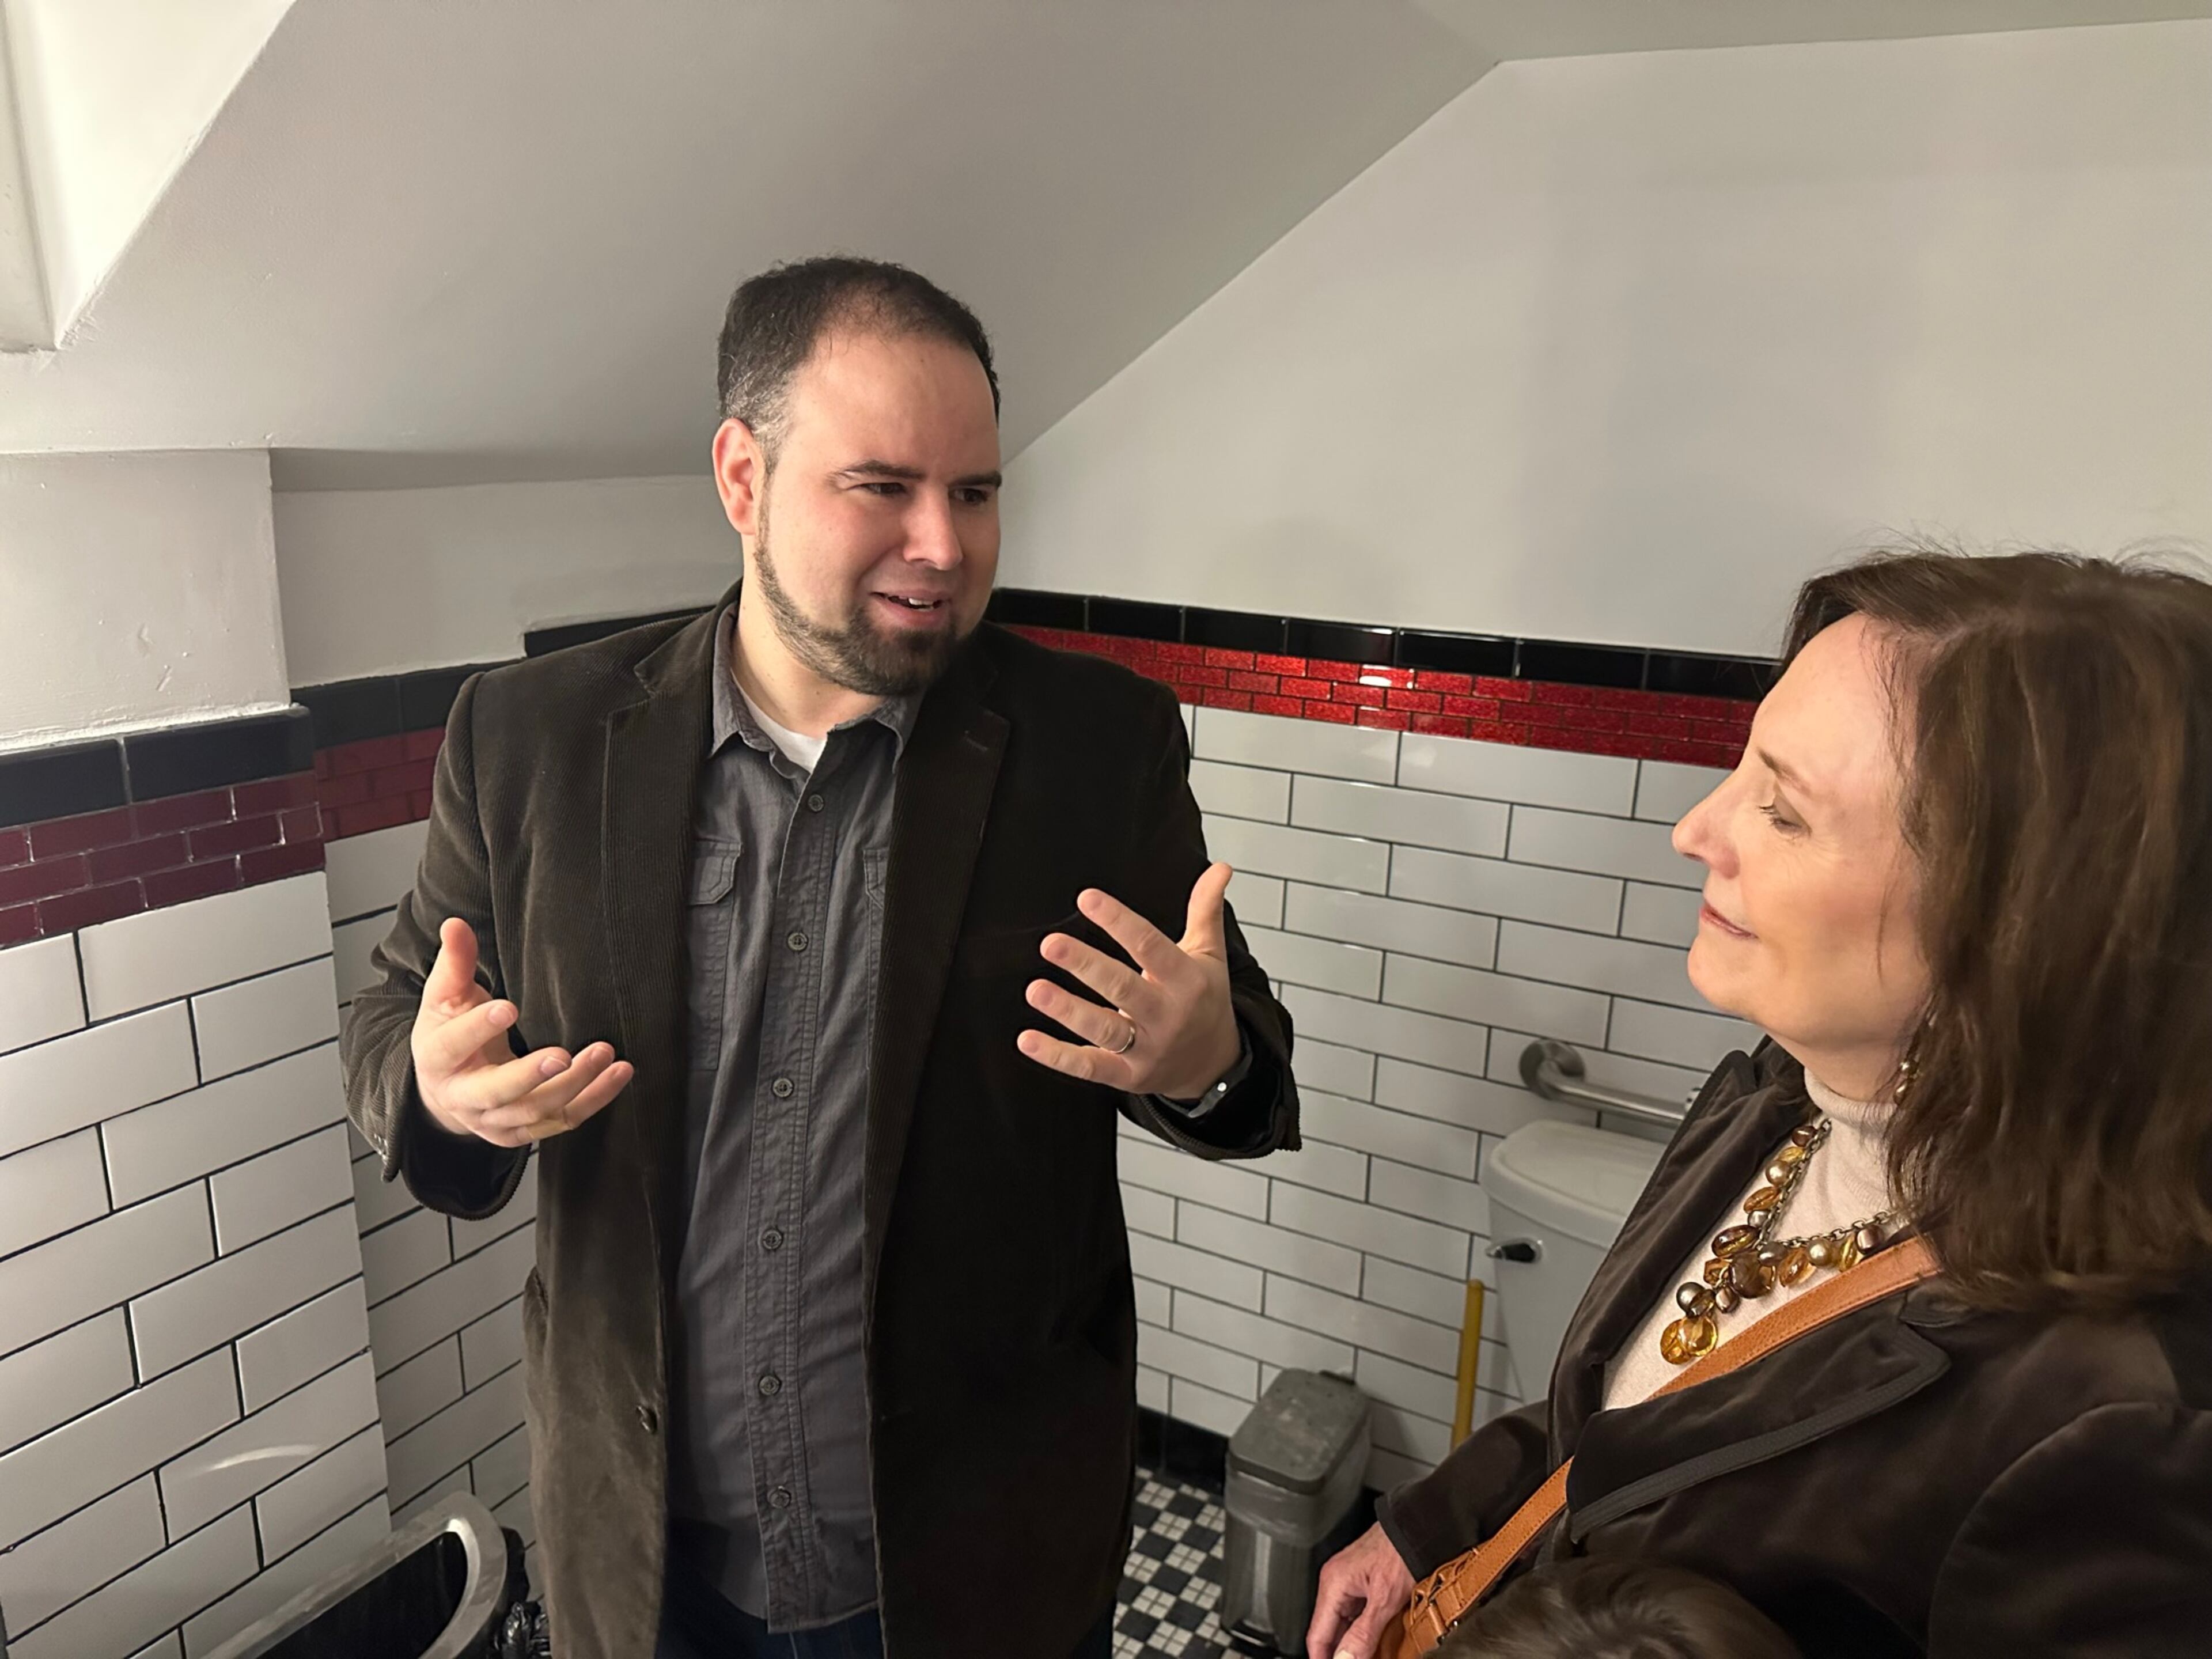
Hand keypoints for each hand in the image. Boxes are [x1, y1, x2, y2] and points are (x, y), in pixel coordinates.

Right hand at [410, 917, 632, 1147]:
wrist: (447, 1087)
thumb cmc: (448, 1032)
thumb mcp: (444, 997)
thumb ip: (455, 963)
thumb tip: (455, 923)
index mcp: (438, 1060)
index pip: (453, 1045)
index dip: (478, 1028)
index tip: (509, 1008)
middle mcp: (466, 1098)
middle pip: (498, 1093)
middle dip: (531, 1076)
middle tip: (563, 1056)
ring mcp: (496, 1121)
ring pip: (537, 1110)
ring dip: (575, 1085)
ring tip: (604, 1054)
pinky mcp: (524, 1133)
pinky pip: (564, 1120)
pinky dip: (595, 1099)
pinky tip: (619, 1074)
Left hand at [1016, 863, 1241, 1098]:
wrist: (1213, 1065)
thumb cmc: (1204, 1002)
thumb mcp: (1210, 955)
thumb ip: (1206, 909)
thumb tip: (1220, 868)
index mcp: (1187, 981)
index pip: (1151, 946)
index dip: (1120, 922)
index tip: (1088, 899)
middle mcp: (1167, 1015)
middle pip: (1124, 989)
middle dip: (1086, 966)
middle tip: (1051, 944)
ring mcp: (1147, 1049)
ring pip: (1105, 1030)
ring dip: (1068, 1011)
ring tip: (1035, 989)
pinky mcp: (1128, 1076)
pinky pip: (1090, 1067)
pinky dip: (1058, 1056)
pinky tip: (1028, 1039)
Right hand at [1308, 1523, 1415, 1658]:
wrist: (1419, 1526)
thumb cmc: (1402, 1549)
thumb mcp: (1384, 1599)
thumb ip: (1363, 1634)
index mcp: (1333, 1584)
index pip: (1317, 1636)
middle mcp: (1335, 1581)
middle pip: (1329, 1631)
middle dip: (1339, 1653)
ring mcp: (1348, 1581)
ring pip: (1342, 1623)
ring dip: (1352, 1644)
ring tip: (1367, 1655)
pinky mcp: (1363, 1581)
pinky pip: (1355, 1613)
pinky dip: (1362, 1631)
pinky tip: (1373, 1642)